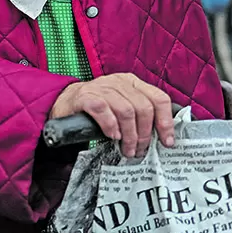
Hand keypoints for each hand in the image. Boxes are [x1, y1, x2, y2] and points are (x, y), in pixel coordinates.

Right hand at [50, 73, 174, 157]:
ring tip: (127, 149)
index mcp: (133, 83)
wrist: (65, 103)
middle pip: (143, 107)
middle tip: (140, 151)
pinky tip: (112, 136)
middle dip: (145, 134)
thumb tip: (161, 139)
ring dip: (130, 135)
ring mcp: (102, 87)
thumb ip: (139, 117)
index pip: (159, 98)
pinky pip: (102, 109)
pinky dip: (110, 126)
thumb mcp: (122, 108)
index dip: (166, 122)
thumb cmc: (98, 110)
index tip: (167, 142)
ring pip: (126, 111)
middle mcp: (119, 82)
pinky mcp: (85, 96)